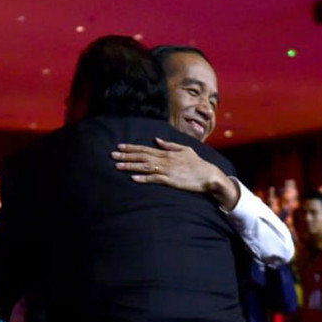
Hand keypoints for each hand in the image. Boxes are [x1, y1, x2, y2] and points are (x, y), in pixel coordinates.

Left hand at [112, 138, 239, 209]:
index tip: (119, 146)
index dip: (131, 148)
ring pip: (145, 167)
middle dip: (126, 155)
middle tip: (112, 155)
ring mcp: (167, 170)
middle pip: (142, 157)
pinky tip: (133, 178)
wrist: (209, 175)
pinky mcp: (170, 181)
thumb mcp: (185, 150)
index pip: (145, 149)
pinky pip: (154, 179)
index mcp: (167, 153)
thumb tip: (156, 139)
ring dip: (130, 166)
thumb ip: (169, 145)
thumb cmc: (197, 164)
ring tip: (117, 165)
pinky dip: (143, 178)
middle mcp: (165, 160)